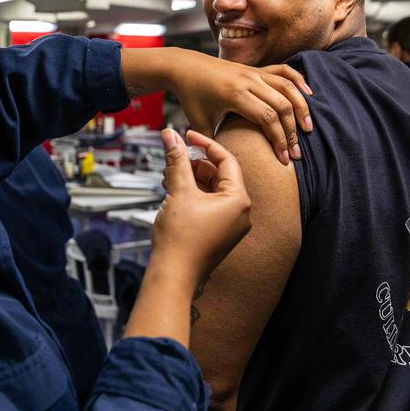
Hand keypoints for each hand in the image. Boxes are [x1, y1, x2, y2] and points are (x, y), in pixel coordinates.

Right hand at [152, 129, 251, 288]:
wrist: (173, 275)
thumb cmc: (180, 239)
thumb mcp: (178, 190)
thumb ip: (176, 160)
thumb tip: (171, 136)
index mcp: (238, 200)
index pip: (226, 160)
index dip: (204, 143)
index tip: (186, 135)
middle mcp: (240, 213)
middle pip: (219, 174)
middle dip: (194, 163)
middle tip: (174, 157)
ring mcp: (231, 225)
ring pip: (212, 190)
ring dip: (191, 179)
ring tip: (169, 176)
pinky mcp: (219, 233)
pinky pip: (209, 205)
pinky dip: (193, 194)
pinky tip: (174, 192)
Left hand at [169, 50, 312, 165]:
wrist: (185, 67)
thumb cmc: (191, 96)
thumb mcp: (198, 122)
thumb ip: (211, 144)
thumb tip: (220, 166)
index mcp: (234, 94)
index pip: (266, 117)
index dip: (278, 139)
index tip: (284, 159)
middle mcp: (247, 81)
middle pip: (281, 105)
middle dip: (292, 131)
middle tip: (297, 153)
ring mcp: (254, 72)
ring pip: (287, 88)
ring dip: (301, 108)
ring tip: (308, 128)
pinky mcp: (256, 69)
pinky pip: (283, 71)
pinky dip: (298, 82)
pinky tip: (309, 95)